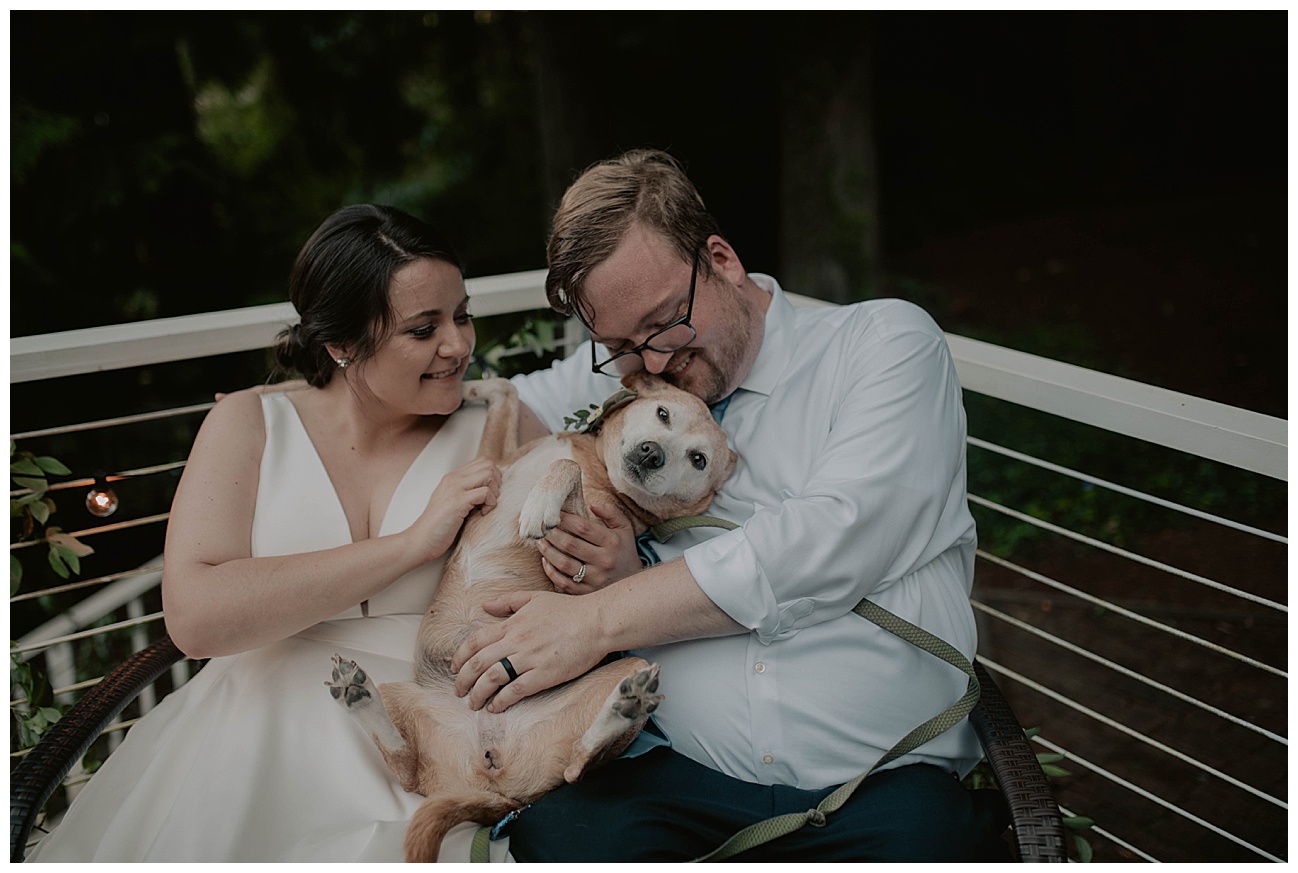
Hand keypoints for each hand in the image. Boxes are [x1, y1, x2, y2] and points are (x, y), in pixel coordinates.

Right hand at [409, 457, 501, 563]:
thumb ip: (466, 492)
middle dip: (497, 482)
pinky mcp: (457, 501)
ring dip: (494, 492)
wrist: (420, 540)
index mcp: (452, 478)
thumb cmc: (438, 527)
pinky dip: (490, 504)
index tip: (489, 494)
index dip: (493, 476)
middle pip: (488, 465)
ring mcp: (455, 488)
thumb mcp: (452, 503)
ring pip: (489, 475)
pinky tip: (482, 514)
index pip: (482, 462)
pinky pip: (485, 493)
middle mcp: (453, 479)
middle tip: (490, 500)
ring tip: (486, 507)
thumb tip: (489, 489)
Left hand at [450, 590, 606, 712]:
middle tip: (459, 691)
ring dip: (478, 694)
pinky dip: (501, 701)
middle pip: (478, 663)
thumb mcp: (535, 598)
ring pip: (492, 678)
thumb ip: (507, 601)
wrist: (596, 622)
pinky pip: (515, 690)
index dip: (459, 657)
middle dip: (463, 680)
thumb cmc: (568, 610)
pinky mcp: (545, 674)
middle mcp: (516, 641)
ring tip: (474, 703)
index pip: (475, 641)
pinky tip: (496, 707)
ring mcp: (530, 658)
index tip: (454, 668)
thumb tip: (484, 605)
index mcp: (512, 624)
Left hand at [537, 504, 640, 593]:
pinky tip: (546, 561)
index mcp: (612, 543)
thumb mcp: (624, 529)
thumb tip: (592, 505)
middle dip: (552, 534)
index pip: (583, 527)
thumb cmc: (624, 551)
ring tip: (540, 542)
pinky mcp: (587, 592)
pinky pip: (564, 583)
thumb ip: (611, 513)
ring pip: (564, 564)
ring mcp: (595, 579)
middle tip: (542, 528)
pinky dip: (551, 572)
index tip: (555, 514)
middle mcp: (604, 561)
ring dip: (548, 551)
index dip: (565, 519)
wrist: (633, 583)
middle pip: (570, 545)